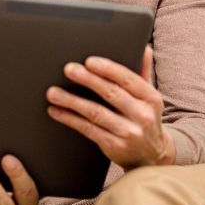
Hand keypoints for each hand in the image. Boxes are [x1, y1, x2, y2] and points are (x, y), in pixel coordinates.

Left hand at [46, 46, 174, 168]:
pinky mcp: (114, 146)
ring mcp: (128, 133)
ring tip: (53, 93)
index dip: (108, 69)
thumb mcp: (148, 96)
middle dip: (88, 80)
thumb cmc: (144, 118)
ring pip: (96, 113)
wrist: (151, 156)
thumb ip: (142, 72)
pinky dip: (70, 119)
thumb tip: (144, 48)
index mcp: (151, 98)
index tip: (89, 61)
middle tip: (68, 69)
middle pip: (111, 94)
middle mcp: (142, 116)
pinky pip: (88, 129)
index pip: (128, 79)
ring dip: (72, 101)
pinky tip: (56, 111)